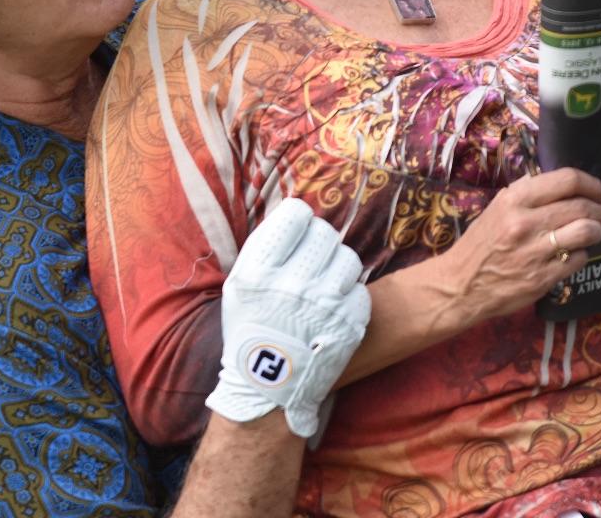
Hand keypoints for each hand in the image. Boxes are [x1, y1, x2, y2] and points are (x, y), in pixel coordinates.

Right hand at [207, 199, 369, 438]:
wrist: (268, 388)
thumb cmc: (252, 329)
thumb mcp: (240, 284)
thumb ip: (266, 247)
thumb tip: (298, 213)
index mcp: (259, 270)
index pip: (296, 213)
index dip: (299, 221)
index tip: (297, 235)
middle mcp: (292, 284)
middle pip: (325, 233)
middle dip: (320, 245)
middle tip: (311, 264)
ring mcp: (324, 305)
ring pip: (348, 258)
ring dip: (338, 268)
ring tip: (324, 287)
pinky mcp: (349, 323)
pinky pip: (361, 289)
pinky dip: (349, 296)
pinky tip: (334, 309)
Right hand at [444, 168, 600, 324]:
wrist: (460, 284)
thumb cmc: (480, 244)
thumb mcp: (497, 209)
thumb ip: (528, 196)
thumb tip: (564, 186)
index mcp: (513, 199)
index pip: (567, 180)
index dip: (592, 184)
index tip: (600, 192)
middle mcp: (524, 222)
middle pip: (582, 206)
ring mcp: (534, 251)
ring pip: (586, 232)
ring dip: (597, 231)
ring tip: (595, 232)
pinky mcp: (542, 278)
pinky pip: (578, 260)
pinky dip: (582, 255)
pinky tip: (573, 254)